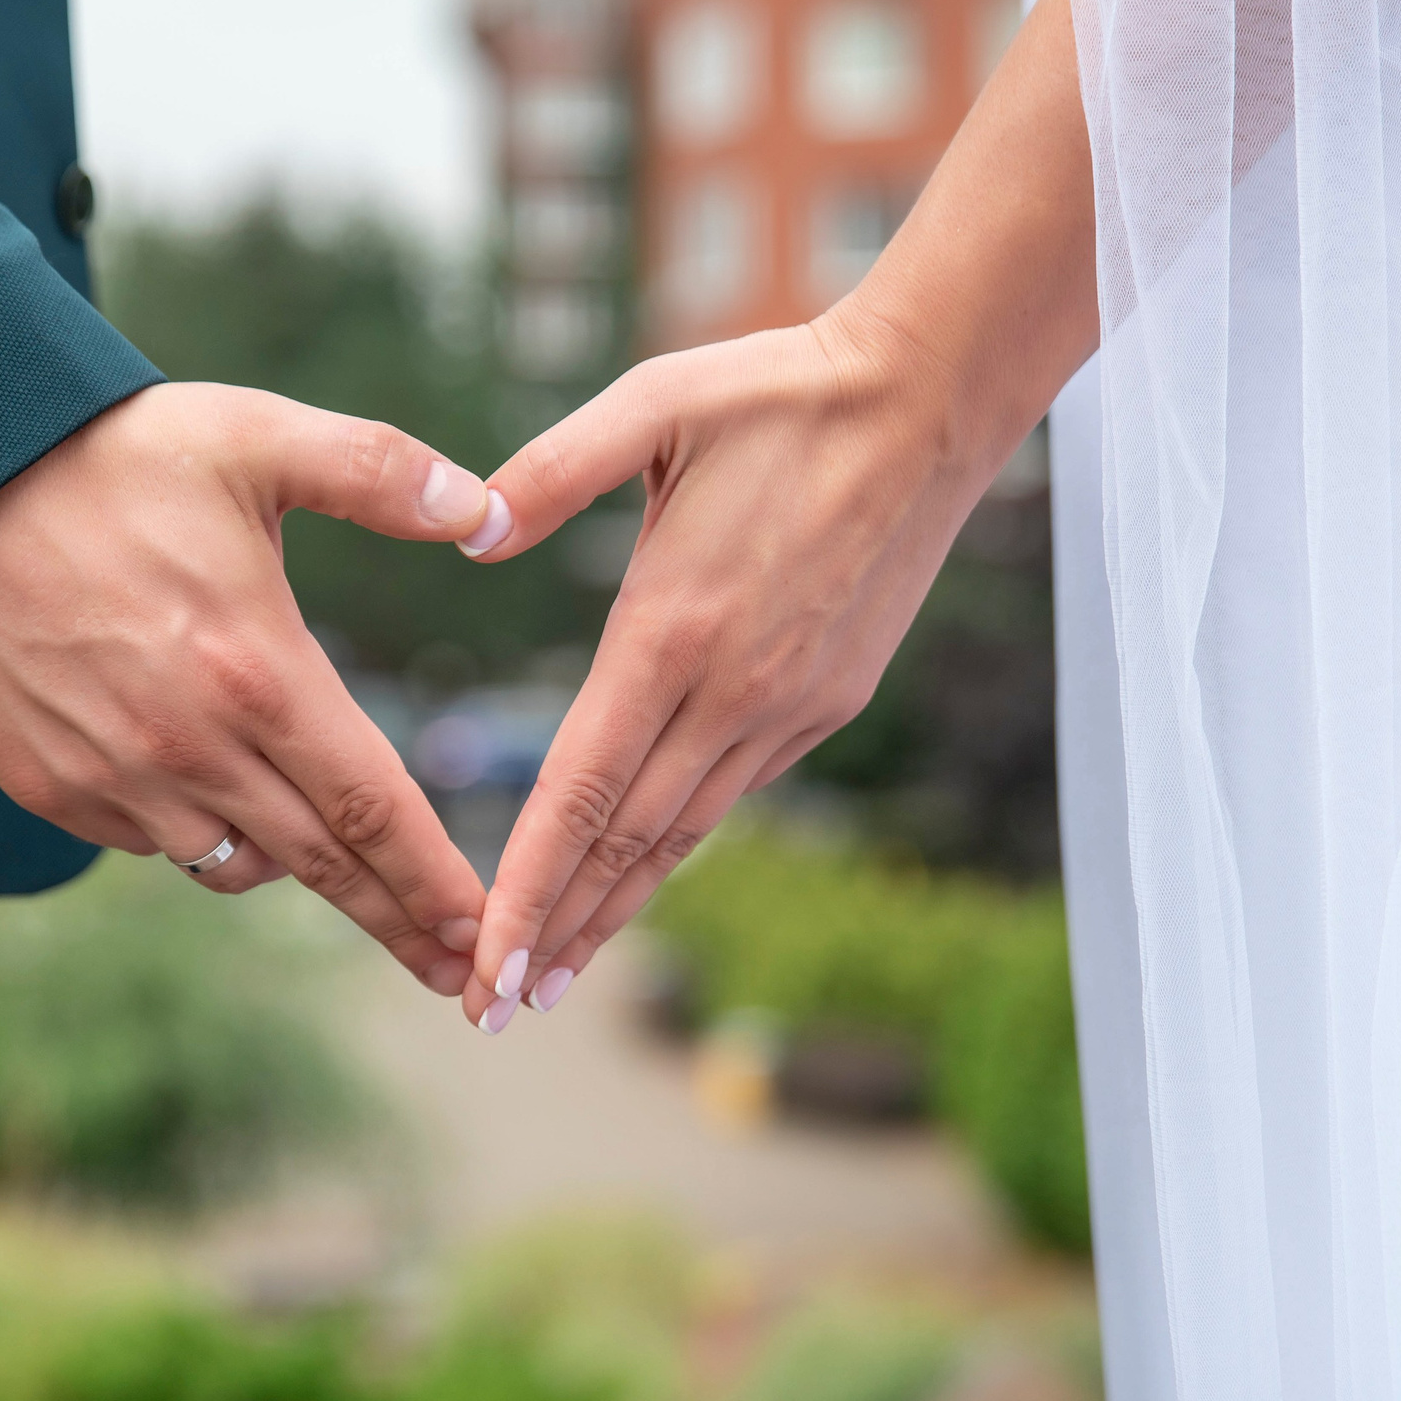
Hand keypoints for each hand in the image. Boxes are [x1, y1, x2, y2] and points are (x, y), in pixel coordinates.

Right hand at [0, 380, 494, 994]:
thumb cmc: (107, 454)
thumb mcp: (253, 437)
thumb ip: (381, 472)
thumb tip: (488, 508)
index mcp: (257, 673)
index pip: (374, 807)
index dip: (436, 880)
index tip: (487, 932)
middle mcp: (188, 747)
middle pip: (321, 864)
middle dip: (398, 922)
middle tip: (462, 976)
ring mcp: (112, 778)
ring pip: (233, 863)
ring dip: (294, 869)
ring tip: (343, 870)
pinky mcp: (48, 787)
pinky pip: (150, 843)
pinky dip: (198, 832)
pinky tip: (217, 794)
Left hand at [451, 316, 1004, 1028]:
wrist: (932, 400)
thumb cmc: (779, 391)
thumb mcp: (652, 403)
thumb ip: (550, 471)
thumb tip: (467, 532)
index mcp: (672, 630)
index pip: (582, 789)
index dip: (529, 885)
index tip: (486, 959)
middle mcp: (732, 691)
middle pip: (627, 841)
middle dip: (557, 932)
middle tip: (492, 1009)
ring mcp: (789, 707)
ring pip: (684, 834)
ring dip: (617, 910)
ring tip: (556, 977)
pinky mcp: (828, 701)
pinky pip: (734, 792)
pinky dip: (676, 848)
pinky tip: (638, 878)